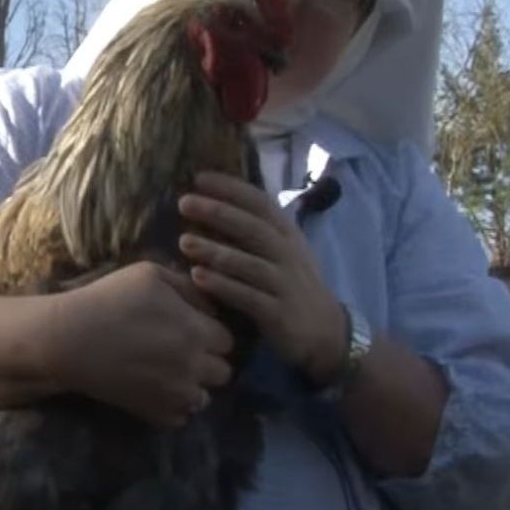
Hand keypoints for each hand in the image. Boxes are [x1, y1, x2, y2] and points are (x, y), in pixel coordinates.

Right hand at [39, 262, 236, 428]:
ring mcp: (175, 394)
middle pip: (223, 372)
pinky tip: (154, 389)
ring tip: (168, 373)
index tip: (191, 328)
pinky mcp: (155, 413)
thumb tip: (212, 305)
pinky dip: (173, 406)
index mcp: (195, 330)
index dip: (210, 333)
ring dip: (193, 386)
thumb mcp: (150, 274)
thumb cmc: (108, 299)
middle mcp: (193, 366)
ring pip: (205, 398)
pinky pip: (181, 417)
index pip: (227, 340)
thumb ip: (189, 287)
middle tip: (181, 351)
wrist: (68, 339)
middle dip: (207, 361)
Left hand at [177, 171, 347, 385]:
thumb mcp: (282, 251)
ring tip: (184, 241)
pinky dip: (223, 286)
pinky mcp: (278, 313)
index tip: (199, 178)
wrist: (326, 332)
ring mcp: (284, 283)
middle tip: (185, 202)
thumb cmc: (291, 285)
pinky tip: (197, 277)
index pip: (260, 202)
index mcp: (287, 234)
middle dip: (219, 213)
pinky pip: (247, 297)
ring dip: (216, 251)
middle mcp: (287, 254)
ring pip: (248, 263)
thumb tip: (212, 204)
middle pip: (253, 228)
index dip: (232, 188)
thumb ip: (254, 230)